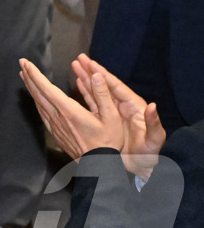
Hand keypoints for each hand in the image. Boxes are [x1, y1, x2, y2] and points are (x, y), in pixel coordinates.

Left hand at [19, 58, 124, 160]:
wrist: (98, 166)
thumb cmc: (107, 142)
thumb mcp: (111, 117)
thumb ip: (102, 94)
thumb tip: (96, 75)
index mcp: (69, 110)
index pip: (47, 89)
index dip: (35, 75)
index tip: (27, 63)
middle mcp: (57, 117)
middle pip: (38, 94)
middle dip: (29, 77)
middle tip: (22, 63)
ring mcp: (54, 125)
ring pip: (38, 103)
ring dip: (30, 87)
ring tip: (25, 76)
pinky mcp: (55, 132)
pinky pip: (41, 113)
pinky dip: (36, 101)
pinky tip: (35, 97)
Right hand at [72, 55, 166, 181]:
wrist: (141, 169)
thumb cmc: (148, 156)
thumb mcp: (153, 140)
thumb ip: (154, 124)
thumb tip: (153, 106)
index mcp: (134, 107)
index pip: (116, 86)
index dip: (103, 74)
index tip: (91, 63)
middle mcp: (122, 106)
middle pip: (104, 85)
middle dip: (92, 71)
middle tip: (79, 58)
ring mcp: (113, 112)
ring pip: (97, 92)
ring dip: (86, 78)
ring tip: (75, 66)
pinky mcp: (106, 120)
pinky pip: (93, 103)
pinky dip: (85, 92)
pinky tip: (78, 83)